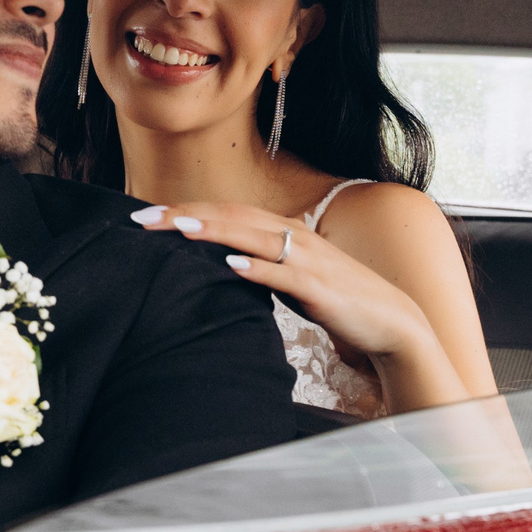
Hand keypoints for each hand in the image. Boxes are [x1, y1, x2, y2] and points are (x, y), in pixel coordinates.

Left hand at [131, 201, 430, 364]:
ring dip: (215, 230)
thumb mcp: (288, 278)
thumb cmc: (335, 298)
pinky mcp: (320, 286)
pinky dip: (256, 267)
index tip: (145, 217)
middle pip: (231, 216)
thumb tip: (217, 265)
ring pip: (253, 236)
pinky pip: (284, 273)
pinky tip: (230, 265)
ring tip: (178, 229)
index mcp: (282, 230)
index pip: (225, 212)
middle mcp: (292, 235)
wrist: (389, 320)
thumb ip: (258, 266)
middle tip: (143, 218)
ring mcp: (307, 258)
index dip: (185, 210)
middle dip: (186, 215)